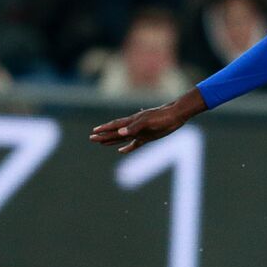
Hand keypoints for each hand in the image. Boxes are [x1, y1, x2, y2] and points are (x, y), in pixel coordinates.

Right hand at [89, 89, 205, 153]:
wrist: (175, 116)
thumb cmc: (161, 116)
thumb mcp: (148, 121)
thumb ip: (134, 127)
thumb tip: (120, 133)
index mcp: (132, 121)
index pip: (115, 126)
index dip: (104, 129)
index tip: (93, 131)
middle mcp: (134, 127)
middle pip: (115, 132)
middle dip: (104, 135)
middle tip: (91, 138)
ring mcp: (140, 132)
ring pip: (122, 138)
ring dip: (112, 140)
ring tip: (102, 143)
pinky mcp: (148, 137)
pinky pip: (135, 144)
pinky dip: (128, 148)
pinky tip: (121, 151)